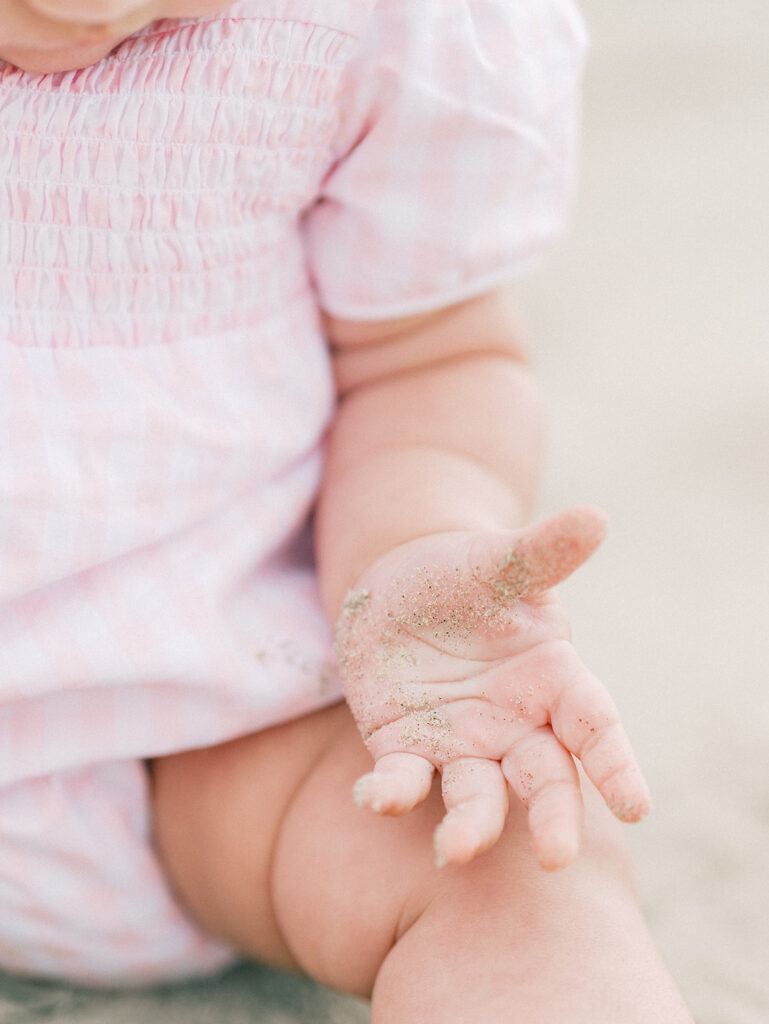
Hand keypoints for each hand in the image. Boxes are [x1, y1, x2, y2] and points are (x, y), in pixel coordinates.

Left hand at [335, 506, 650, 870]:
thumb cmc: (466, 575)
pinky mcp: (405, 748)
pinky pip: (402, 779)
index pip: (594, 727)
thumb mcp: (501, 562)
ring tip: (454, 850)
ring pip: (475, 795)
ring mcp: (461, 743)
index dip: (615, 765)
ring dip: (469, 825)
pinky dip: (391, 793)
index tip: (635, 806)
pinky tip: (375, 799)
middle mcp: (515, 725)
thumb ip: (544, 552)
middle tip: (553, 857)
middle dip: (551, 817)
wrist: (402, 587)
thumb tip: (596, 517)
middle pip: (544, 780)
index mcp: (554, 680)